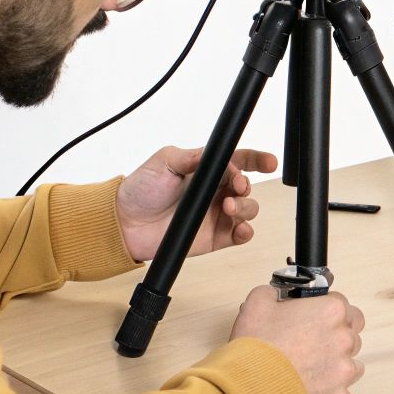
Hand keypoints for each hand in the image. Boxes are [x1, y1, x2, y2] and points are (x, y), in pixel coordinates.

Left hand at [116, 147, 277, 262]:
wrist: (125, 223)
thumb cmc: (141, 190)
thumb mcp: (164, 162)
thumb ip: (191, 156)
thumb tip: (216, 156)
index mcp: (206, 171)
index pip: (239, 161)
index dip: (257, 160)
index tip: (268, 162)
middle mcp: (215, 192)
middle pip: (247, 186)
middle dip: (247, 186)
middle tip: (236, 187)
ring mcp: (216, 215)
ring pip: (248, 209)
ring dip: (245, 207)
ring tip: (227, 206)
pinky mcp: (215, 238)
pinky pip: (240, 235)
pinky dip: (246, 232)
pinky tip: (239, 229)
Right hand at [231, 286, 364, 393]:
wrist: (250, 388)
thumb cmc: (256, 345)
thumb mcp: (257, 303)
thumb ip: (273, 293)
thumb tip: (275, 295)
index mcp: (331, 311)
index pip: (344, 306)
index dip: (327, 312)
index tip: (314, 319)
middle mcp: (344, 339)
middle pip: (350, 334)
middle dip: (334, 337)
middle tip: (310, 344)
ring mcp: (344, 371)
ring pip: (350, 364)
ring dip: (334, 365)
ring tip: (308, 369)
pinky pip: (340, 391)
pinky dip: (328, 390)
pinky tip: (307, 388)